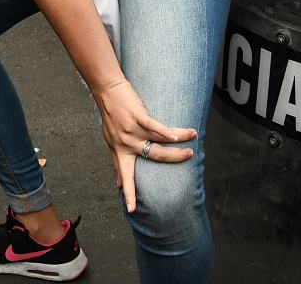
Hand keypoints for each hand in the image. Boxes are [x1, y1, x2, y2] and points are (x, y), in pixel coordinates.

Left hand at [95, 79, 195, 213]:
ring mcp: (132, 129)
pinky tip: (181, 134)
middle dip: (174, 158)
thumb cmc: (110, 116)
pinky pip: (155, 126)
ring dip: (180, 140)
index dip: (129, 194)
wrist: (106, 90)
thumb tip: (118, 184)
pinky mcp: (137, 115)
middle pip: (155, 157)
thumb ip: (117, 161)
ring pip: (160, 141)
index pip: (126, 176)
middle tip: (190, 156)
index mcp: (121, 151)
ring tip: (193, 137)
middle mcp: (127, 143)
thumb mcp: (111, 141)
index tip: (132, 211)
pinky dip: (169, 131)